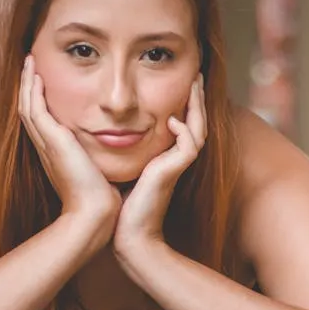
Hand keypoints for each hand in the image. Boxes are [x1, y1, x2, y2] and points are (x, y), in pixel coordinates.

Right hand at [19, 55, 120, 229]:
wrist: (94, 213)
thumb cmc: (101, 199)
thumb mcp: (98, 172)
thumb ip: (99, 159)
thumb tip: (113, 150)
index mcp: (55, 154)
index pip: (42, 121)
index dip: (39, 100)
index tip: (42, 82)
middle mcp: (46, 148)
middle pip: (28, 110)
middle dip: (28, 87)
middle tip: (29, 65)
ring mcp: (45, 145)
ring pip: (27, 106)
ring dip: (27, 83)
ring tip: (29, 62)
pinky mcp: (51, 142)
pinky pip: (35, 110)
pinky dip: (32, 91)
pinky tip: (36, 75)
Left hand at [114, 74, 206, 257]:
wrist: (127, 233)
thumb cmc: (121, 206)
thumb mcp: (123, 169)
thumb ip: (126, 152)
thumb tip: (110, 133)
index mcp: (165, 158)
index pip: (182, 123)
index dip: (184, 104)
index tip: (183, 82)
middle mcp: (175, 160)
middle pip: (196, 121)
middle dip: (197, 98)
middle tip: (197, 75)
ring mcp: (177, 166)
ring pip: (198, 129)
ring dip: (197, 107)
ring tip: (195, 85)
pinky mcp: (173, 173)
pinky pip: (189, 146)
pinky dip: (184, 131)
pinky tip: (174, 120)